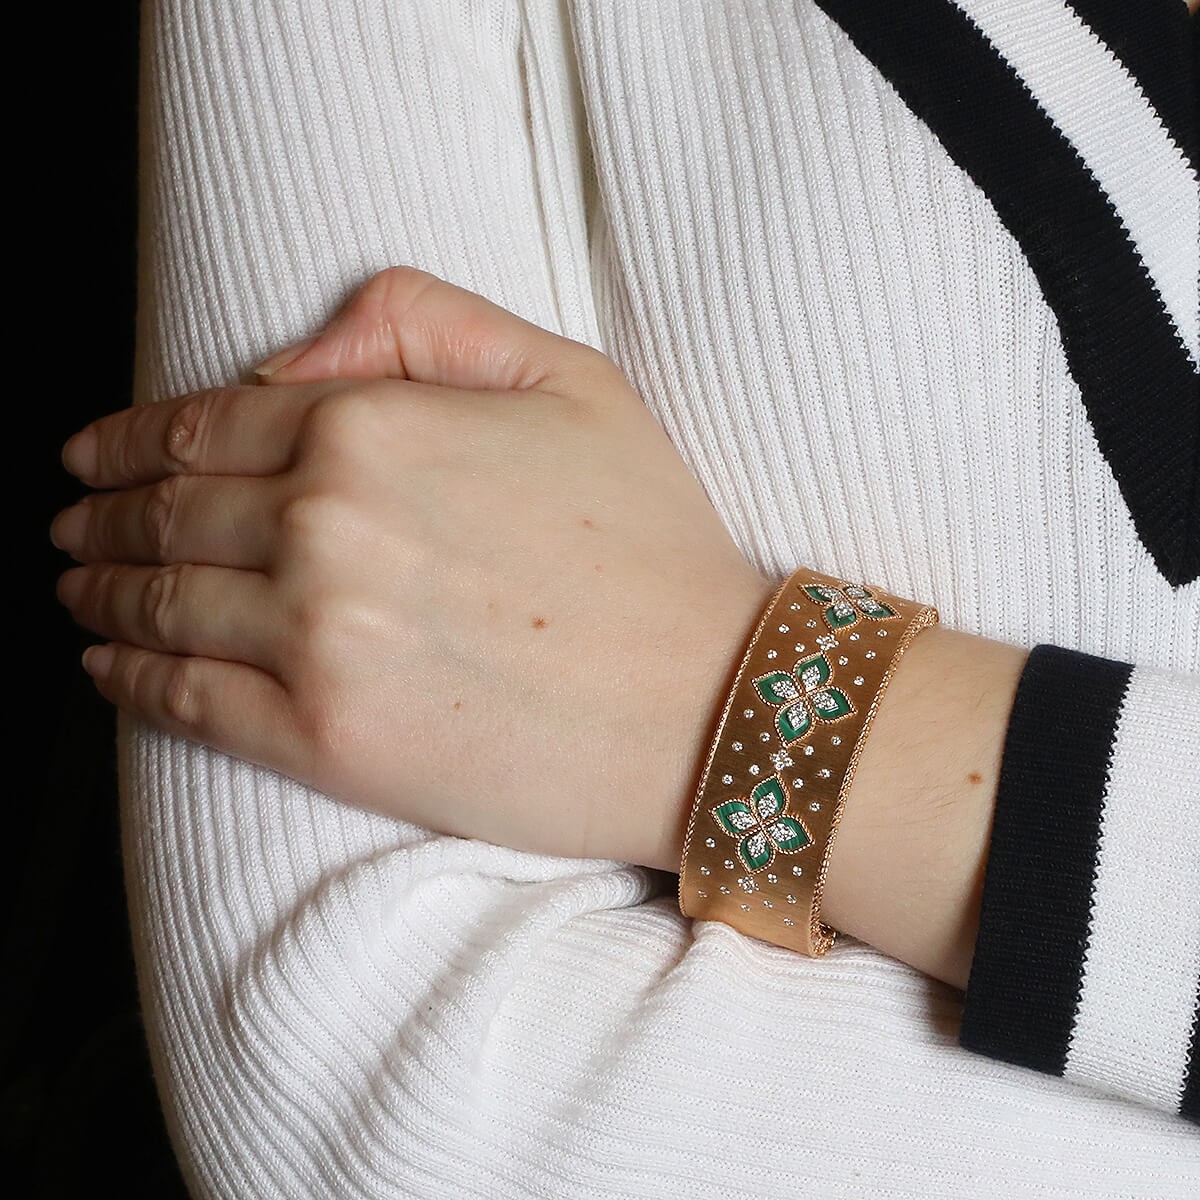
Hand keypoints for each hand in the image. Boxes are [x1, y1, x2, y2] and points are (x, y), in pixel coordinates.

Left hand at [54, 267, 775, 870]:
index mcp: (370, 428)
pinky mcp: (330, 744)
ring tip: (77, 591)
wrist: (709, 702)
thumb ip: (419, 318)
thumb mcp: (564, 373)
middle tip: (68, 525)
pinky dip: (129, 683)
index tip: (91, 453)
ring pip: (159, 608)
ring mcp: (318, 641)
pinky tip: (108, 669)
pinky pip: (188, 703)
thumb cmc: (647, 538)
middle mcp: (324, 528)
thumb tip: (285, 358)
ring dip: (100, 594)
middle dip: (100, 516)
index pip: (204, 425)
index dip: (128, 438)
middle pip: (167, 515)